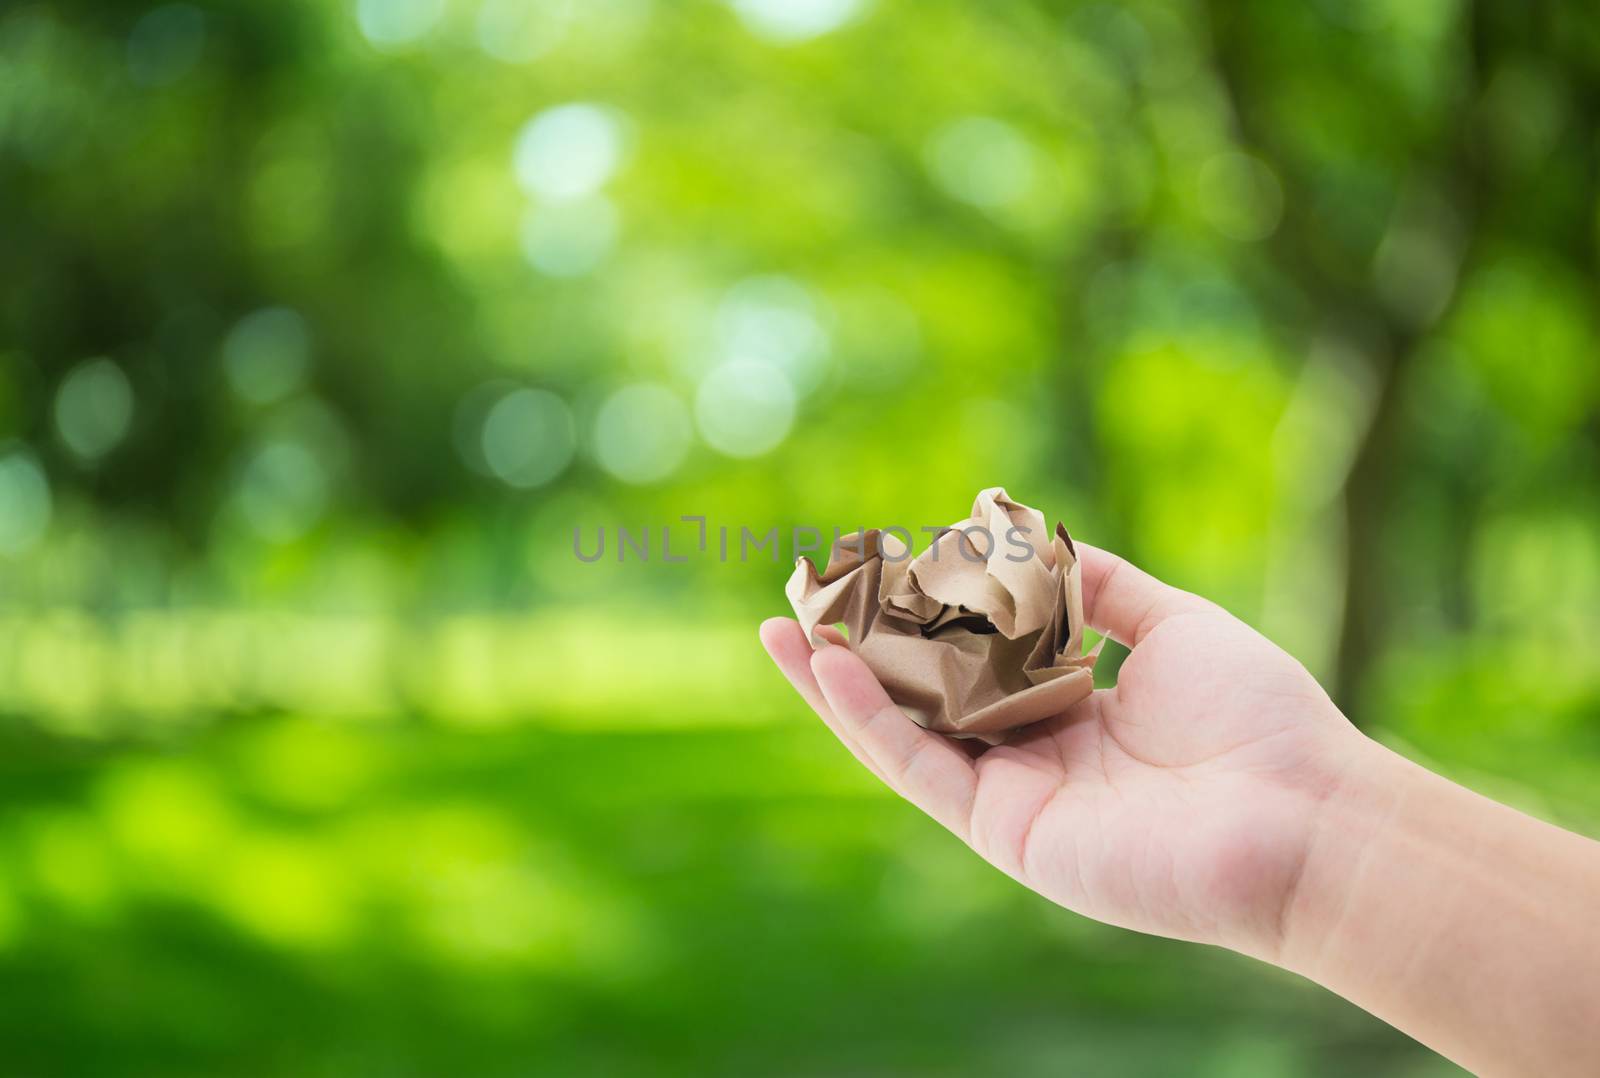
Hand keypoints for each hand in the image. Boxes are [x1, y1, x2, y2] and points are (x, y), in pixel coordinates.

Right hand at [761, 543, 1370, 960]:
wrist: (1299, 814)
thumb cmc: (1255, 716)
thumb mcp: (1170, 621)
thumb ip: (1092, 582)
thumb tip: (1017, 521)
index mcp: (1074, 708)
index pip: (975, 655)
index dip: (923, 611)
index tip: (880, 559)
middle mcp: (1034, 753)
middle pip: (923, 695)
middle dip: (858, 648)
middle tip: (799, 596)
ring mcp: (1014, 795)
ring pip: (904, 734)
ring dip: (837, 685)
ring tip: (781, 629)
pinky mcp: (1003, 830)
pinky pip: (920, 770)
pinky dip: (869, 722)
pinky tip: (829, 670)